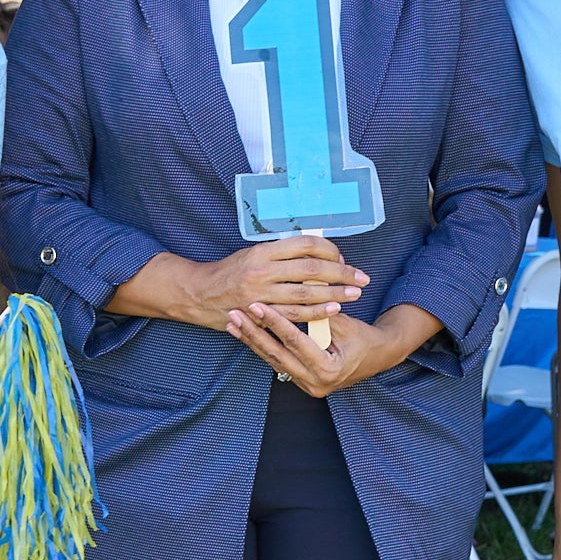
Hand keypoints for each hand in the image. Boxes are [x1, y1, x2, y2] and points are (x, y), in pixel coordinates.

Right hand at [191, 236, 367, 331]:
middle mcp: (263, 270)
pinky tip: (333, 310)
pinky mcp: (259, 314)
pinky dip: (316, 312)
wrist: (198, 293)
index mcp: (263, 250)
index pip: (305, 245)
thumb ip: (281, 254)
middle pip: (311, 269)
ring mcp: (261, 294)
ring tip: (355, 294)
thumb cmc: (229, 271)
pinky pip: (294, 314)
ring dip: (335, 294)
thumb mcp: (252, 253)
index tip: (342, 257)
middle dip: (341, 273)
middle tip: (361, 277)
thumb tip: (315, 255)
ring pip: (306, 293)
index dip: (328, 250)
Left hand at [224, 302, 396, 397]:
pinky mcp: (300, 380)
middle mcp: (315, 382)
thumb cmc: (364, 339)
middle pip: (277, 355)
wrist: (377, 358)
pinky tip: (243, 333)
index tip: (257, 306)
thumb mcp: (346, 325)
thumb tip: (299, 294)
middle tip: (235, 314)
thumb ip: (321, 315)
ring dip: (251, 340)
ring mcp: (306, 384)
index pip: (295, 343)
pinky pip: (276, 361)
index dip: (275, 322)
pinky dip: (260, 345)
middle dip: (254, 333)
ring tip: (232, 322)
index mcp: (328, 369)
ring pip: (272, 360)